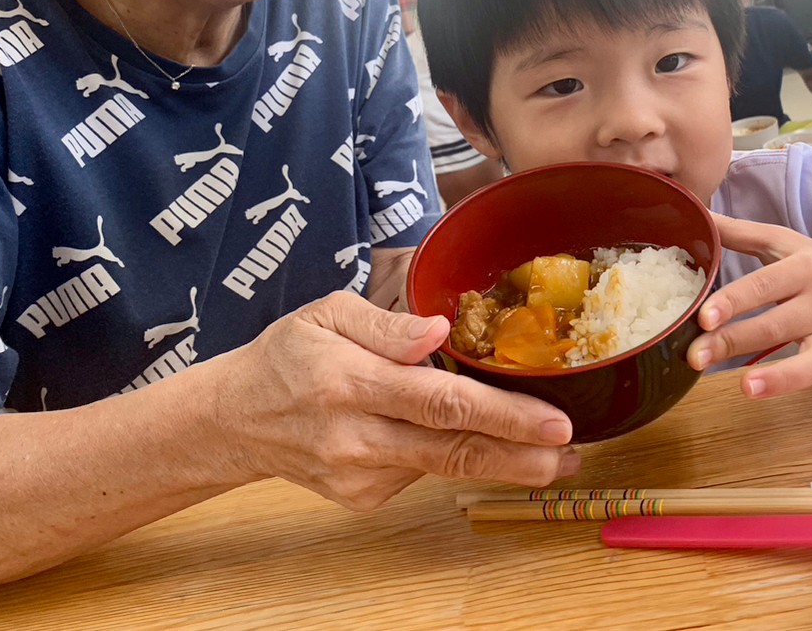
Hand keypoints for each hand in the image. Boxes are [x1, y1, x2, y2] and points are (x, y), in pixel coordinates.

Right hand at [216, 292, 578, 509]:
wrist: (236, 420)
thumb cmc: (287, 356)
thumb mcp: (326, 313)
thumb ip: (386, 324)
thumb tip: (440, 329)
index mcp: (351, 382)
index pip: (442, 403)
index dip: (504, 416)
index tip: (554, 422)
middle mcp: (357, 437)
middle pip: (455, 450)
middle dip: (523, 456)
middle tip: (574, 453)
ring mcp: (360, 475)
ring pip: (444, 465)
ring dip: (500, 459)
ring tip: (548, 452)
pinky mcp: (363, 498)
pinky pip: (421, 472)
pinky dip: (444, 453)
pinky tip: (444, 434)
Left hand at [686, 218, 811, 440]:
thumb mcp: (782, 242)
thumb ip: (738, 232)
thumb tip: (694, 211)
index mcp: (801, 269)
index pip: (762, 285)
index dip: (732, 300)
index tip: (703, 317)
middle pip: (775, 325)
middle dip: (733, 342)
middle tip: (695, 357)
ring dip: (782, 377)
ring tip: (747, 389)